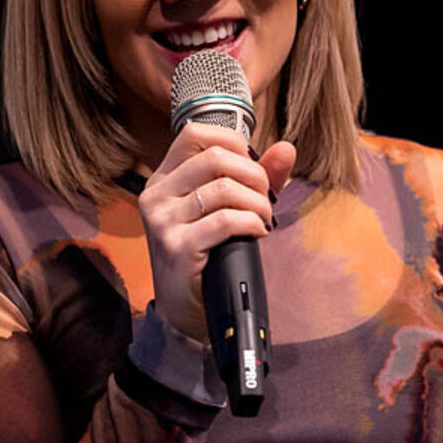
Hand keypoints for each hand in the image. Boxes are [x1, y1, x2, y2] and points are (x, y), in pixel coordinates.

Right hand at [139, 122, 295, 342]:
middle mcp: (156, 195)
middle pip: (215, 157)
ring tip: (263, 219)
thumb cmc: (206, 255)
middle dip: (254, 175)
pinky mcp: (177, 247)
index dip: (232, 140)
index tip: (253, 164)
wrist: (184, 309)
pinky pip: (226, 221)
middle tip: (265, 198)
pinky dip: (252, 223)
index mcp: (163, 180)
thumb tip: (286, 148)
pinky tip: (257, 233)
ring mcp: (163, 221)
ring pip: (224, 189)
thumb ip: (256, 177)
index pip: (193, 133)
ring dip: (257, 203)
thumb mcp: (226, 209)